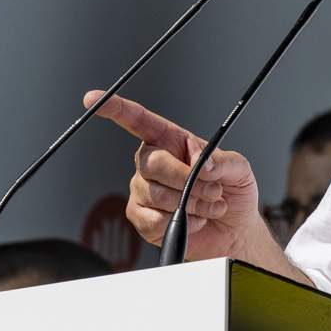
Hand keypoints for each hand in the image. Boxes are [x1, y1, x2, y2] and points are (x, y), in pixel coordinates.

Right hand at [87, 92, 277, 264]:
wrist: (234, 231)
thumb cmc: (233, 193)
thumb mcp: (238, 169)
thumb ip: (222, 160)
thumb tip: (202, 162)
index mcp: (170, 141)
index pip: (138, 121)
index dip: (115, 109)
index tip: (92, 99)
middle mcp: (151, 163)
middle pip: (151, 163)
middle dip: (186, 180)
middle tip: (213, 190)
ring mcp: (143, 191)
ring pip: (156, 194)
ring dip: (191, 203)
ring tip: (210, 206)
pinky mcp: (142, 218)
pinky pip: (153, 220)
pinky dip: (182, 222)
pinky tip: (196, 220)